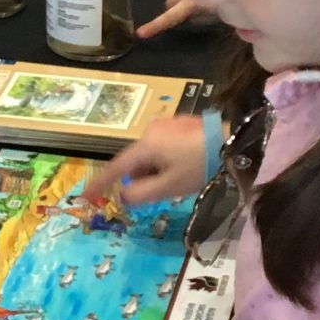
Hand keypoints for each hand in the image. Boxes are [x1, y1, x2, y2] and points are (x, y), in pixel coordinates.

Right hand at [89, 113, 210, 210]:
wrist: (233, 143)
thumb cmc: (199, 167)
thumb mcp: (170, 187)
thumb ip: (141, 194)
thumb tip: (122, 196)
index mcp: (146, 145)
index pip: (116, 167)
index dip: (100, 182)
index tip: (86, 195)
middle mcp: (151, 130)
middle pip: (135, 161)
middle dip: (143, 177)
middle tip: (164, 190)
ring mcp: (165, 124)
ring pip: (150, 154)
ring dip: (156, 169)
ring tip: (181, 178)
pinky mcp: (179, 124)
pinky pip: (162, 146)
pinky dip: (166, 159)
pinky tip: (186, 166)